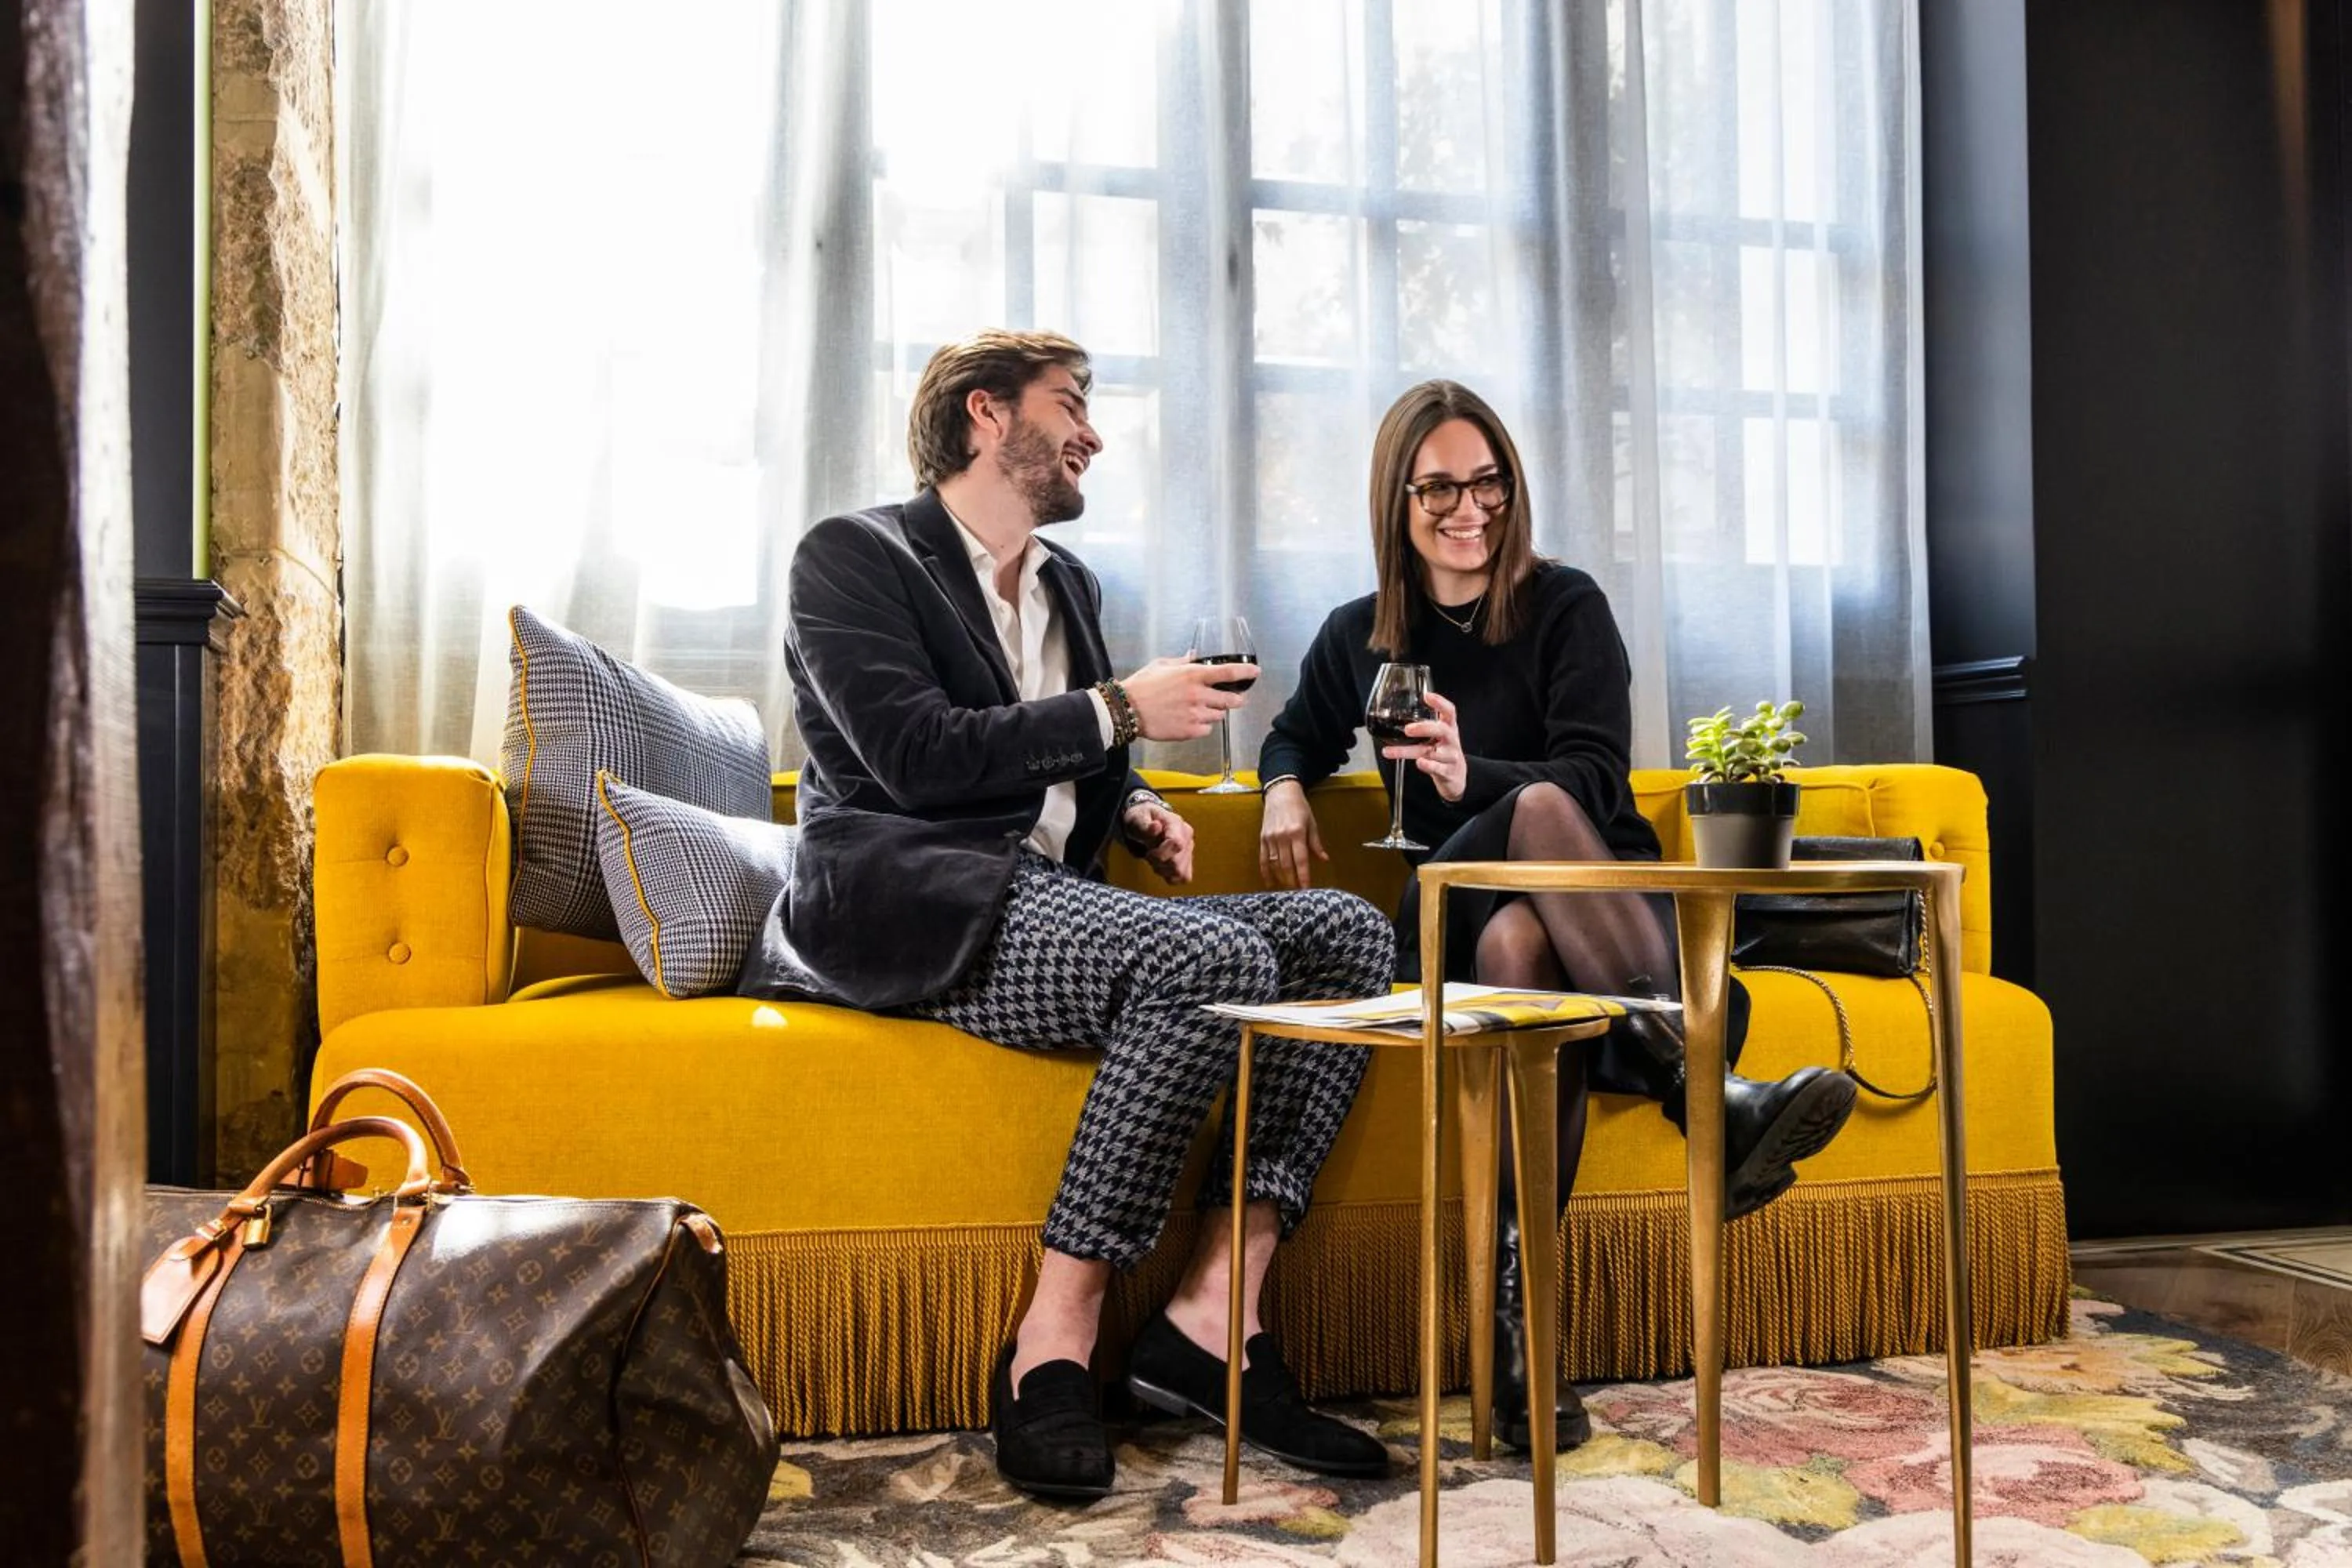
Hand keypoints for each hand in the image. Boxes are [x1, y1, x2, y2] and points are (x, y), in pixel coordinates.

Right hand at [1120, 656, 1253, 741]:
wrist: (1126, 710)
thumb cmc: (1141, 685)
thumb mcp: (1162, 665)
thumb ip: (1182, 661)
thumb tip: (1194, 656)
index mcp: (1192, 675)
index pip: (1228, 673)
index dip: (1246, 673)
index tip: (1255, 672)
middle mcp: (1197, 695)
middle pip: (1231, 699)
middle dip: (1236, 699)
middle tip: (1234, 698)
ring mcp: (1195, 714)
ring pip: (1219, 715)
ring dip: (1215, 712)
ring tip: (1200, 709)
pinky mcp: (1189, 731)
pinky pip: (1207, 729)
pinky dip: (1203, 725)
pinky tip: (1190, 720)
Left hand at [1123, 798, 1194, 884]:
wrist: (1147, 821)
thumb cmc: (1142, 819)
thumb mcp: (1137, 819)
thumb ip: (1145, 825)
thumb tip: (1156, 826)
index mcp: (1176, 823)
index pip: (1177, 844)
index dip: (1160, 854)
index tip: (1148, 852)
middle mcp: (1187, 836)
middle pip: (1176, 863)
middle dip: (1158, 863)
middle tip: (1149, 854)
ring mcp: (1189, 850)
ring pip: (1180, 872)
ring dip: (1163, 870)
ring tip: (1155, 860)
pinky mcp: (1188, 861)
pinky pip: (1183, 877)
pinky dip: (1169, 875)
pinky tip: (1162, 866)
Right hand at [1257, 778, 1327, 887]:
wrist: (1280, 793)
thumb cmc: (1299, 808)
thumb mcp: (1312, 823)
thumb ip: (1316, 843)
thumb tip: (1324, 859)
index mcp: (1297, 833)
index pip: (1301, 860)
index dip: (1303, 876)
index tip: (1306, 888)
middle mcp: (1282, 837)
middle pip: (1287, 865)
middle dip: (1292, 881)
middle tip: (1298, 892)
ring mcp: (1271, 838)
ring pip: (1275, 864)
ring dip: (1281, 878)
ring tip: (1288, 888)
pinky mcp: (1262, 838)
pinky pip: (1263, 859)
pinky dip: (1266, 872)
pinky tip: (1270, 882)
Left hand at [1380, 690, 1468, 802]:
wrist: (1456, 775)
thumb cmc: (1443, 750)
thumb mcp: (1439, 735)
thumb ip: (1425, 724)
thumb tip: (1398, 713)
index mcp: (1449, 727)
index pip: (1449, 711)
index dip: (1440, 702)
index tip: (1427, 696)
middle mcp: (1451, 740)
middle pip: (1442, 730)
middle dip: (1424, 728)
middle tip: (1407, 729)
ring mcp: (1450, 756)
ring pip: (1432, 752)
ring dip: (1410, 751)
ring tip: (1394, 751)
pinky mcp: (1447, 771)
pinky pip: (1437, 768)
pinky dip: (1428, 766)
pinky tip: (1419, 763)